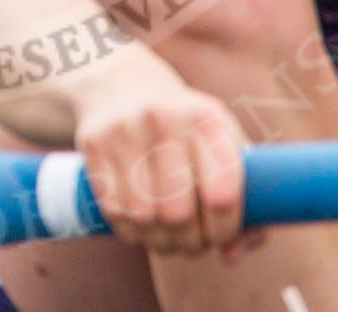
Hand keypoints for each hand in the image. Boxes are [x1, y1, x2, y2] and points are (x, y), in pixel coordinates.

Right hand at [71, 68, 257, 258]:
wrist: (122, 83)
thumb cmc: (185, 125)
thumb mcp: (221, 142)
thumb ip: (244, 196)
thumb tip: (234, 253)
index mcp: (206, 118)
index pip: (221, 193)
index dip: (225, 228)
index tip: (222, 236)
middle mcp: (164, 119)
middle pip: (178, 213)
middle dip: (190, 242)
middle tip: (194, 243)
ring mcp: (124, 130)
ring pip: (143, 217)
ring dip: (160, 242)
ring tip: (170, 239)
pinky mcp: (93, 143)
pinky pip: (114, 210)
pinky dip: (133, 233)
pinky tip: (144, 229)